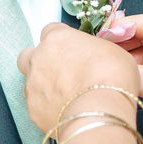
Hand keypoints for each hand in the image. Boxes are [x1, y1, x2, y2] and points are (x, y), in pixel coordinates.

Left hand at [17, 23, 139, 134]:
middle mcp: (38, 58)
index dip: (62, 41)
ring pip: (31, 82)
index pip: (51, 31)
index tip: (73, 50)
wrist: (100, 111)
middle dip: (41, 62)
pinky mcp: (32, 110)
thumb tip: (95, 56)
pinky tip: (66, 113)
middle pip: (29, 55)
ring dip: (44, 87)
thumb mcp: (113, 51)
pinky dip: (48, 109)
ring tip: (68, 98)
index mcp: (57, 38)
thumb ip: (94, 50)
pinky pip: (37, 106)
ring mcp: (32, 85)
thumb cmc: (112, 76)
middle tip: (62, 72)